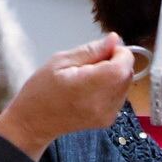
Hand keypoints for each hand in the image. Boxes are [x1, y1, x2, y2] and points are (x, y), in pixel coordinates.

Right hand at [0, 34, 136, 156]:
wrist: (34, 122)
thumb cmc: (41, 90)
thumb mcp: (61, 60)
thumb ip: (92, 50)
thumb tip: (114, 39)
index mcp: (89, 87)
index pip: (123, 65)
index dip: (118, 52)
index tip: (104, 50)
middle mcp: (102, 104)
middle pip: (127, 74)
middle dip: (116, 63)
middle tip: (91, 65)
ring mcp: (107, 115)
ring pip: (125, 84)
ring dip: (113, 76)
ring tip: (88, 78)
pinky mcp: (108, 120)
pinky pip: (120, 96)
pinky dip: (111, 88)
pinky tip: (91, 90)